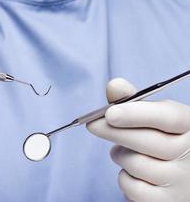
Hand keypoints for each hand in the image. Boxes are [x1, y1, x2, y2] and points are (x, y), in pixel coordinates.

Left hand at [87, 78, 189, 201]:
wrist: (182, 179)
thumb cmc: (163, 141)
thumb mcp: (157, 120)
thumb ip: (135, 103)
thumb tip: (113, 85)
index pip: (169, 117)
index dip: (137, 113)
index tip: (110, 113)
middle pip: (147, 141)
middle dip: (113, 131)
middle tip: (93, 125)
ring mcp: (183, 182)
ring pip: (135, 164)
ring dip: (120, 156)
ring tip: (126, 152)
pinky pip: (132, 188)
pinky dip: (125, 179)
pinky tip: (134, 173)